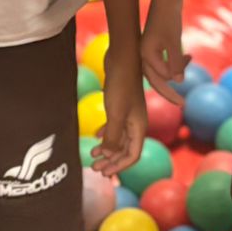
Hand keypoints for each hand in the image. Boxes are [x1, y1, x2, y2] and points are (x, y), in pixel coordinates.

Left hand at [91, 57, 147, 178]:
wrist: (122, 58)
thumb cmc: (121, 85)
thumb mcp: (116, 113)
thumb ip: (113, 136)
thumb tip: (109, 156)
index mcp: (139, 127)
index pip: (132, 155)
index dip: (119, 166)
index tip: (104, 172)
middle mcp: (136, 123)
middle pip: (125, 150)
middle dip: (111, 161)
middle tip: (95, 169)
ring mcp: (128, 114)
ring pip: (119, 139)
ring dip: (107, 150)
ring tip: (93, 156)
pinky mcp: (120, 105)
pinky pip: (114, 126)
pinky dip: (106, 134)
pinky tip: (96, 137)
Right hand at [141, 0, 186, 103]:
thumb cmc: (169, 18)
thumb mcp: (174, 41)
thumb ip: (176, 62)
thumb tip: (178, 82)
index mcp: (145, 54)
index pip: (159, 78)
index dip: (173, 83)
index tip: (184, 91)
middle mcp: (143, 53)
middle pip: (156, 79)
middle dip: (169, 91)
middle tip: (183, 104)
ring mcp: (148, 49)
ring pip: (161, 70)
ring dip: (175, 71)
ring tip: (190, 62)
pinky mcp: (155, 44)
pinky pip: (164, 60)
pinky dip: (175, 61)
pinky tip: (188, 56)